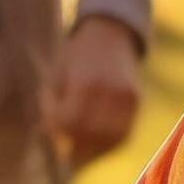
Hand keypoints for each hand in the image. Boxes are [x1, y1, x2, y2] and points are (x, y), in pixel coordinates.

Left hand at [44, 15, 145, 166]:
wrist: (110, 32)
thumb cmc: (76, 53)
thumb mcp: (58, 73)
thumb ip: (52, 104)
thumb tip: (46, 134)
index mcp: (86, 82)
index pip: (71, 121)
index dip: (57, 129)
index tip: (48, 129)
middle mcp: (110, 92)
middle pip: (90, 135)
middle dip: (74, 145)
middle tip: (62, 150)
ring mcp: (127, 98)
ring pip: (110, 139)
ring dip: (92, 150)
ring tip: (78, 151)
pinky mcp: (137, 102)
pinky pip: (124, 134)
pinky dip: (108, 144)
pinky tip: (96, 144)